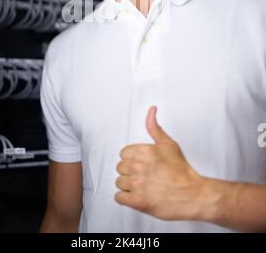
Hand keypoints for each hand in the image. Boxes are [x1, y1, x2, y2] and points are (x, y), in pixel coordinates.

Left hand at [115, 106, 207, 220]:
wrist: (193, 194)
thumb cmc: (182, 170)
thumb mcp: (169, 144)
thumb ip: (154, 127)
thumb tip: (151, 110)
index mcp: (144, 151)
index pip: (123, 154)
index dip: (133, 160)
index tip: (143, 165)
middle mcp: (138, 166)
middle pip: (120, 168)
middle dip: (130, 172)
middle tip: (145, 176)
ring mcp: (137, 184)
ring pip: (119, 182)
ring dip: (129, 186)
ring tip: (143, 186)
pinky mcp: (137, 201)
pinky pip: (119, 197)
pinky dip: (127, 198)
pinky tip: (138, 196)